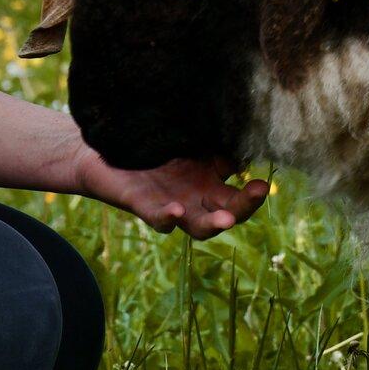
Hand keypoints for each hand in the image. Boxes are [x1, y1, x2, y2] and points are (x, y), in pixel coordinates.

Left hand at [73, 146, 271, 240]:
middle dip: (243, 207)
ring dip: (212, 224)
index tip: (262, 182)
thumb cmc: (153, 146)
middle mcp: (193, 201)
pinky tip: (176, 211)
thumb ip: (217, 145)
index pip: (238, 197)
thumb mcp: (192, 142)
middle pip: (225, 214)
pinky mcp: (142, 205)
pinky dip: (167, 217)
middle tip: (258, 192)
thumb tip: (246, 142)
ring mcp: (169, 205)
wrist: (106, 149)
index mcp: (208, 185)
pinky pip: (157, 218)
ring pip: (196, 226)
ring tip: (225, 220)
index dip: (252, 195)